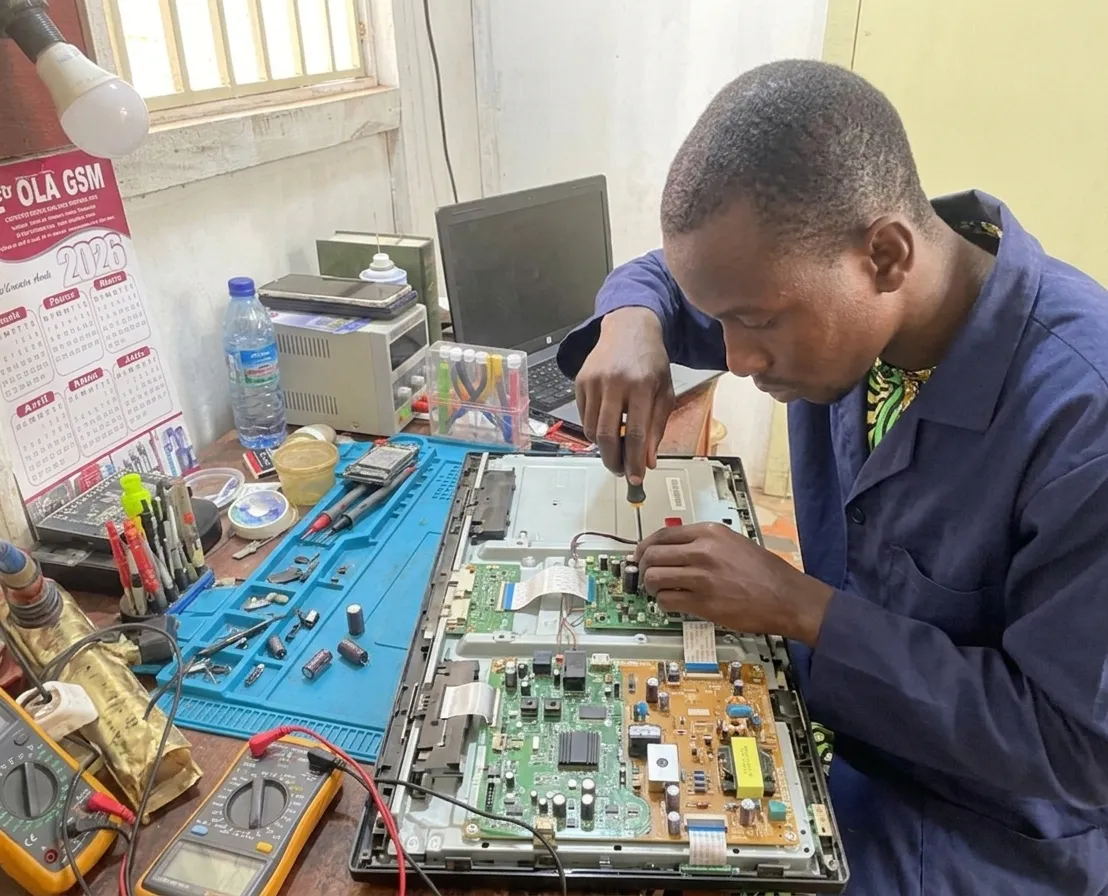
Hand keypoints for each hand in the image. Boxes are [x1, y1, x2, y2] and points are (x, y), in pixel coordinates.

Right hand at [575, 307, 673, 484]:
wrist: (629, 328)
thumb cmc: (650, 361)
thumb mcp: (664, 392)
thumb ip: (656, 427)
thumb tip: (647, 460)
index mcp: (641, 385)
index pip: (636, 433)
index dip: (634, 460)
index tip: (636, 478)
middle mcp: (614, 383)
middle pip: (606, 435)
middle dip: (613, 460)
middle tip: (621, 470)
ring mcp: (593, 381)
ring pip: (591, 430)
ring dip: (603, 446)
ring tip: (616, 448)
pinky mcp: (580, 381)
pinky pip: (583, 417)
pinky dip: (593, 429)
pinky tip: (606, 424)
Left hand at [633, 522, 833, 645]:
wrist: (786, 597)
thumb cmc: (764, 572)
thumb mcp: (733, 543)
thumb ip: (703, 543)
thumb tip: (672, 551)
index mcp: (709, 532)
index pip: (662, 534)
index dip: (645, 546)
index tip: (640, 555)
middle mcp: (702, 551)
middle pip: (652, 555)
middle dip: (644, 567)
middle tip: (646, 577)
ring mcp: (701, 577)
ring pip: (654, 578)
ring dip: (651, 587)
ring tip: (659, 592)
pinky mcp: (702, 602)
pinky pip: (667, 601)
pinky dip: (664, 603)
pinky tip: (673, 604)